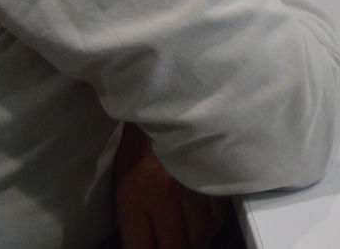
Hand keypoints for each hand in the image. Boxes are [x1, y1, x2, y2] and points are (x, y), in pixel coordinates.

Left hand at [114, 124, 225, 248]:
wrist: (166, 104)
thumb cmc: (139, 146)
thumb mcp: (122, 183)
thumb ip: (132, 219)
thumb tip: (145, 246)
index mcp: (135, 198)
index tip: (156, 248)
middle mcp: (164, 197)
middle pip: (177, 247)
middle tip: (176, 245)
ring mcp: (193, 187)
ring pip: (200, 236)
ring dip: (196, 243)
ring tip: (190, 239)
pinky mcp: (214, 177)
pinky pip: (217, 217)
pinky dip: (211, 226)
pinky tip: (203, 224)